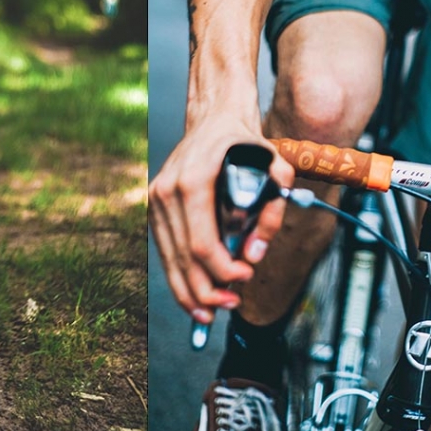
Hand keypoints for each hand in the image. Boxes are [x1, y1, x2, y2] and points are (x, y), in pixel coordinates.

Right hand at [148, 115, 294, 324]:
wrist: (214, 117)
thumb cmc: (244, 142)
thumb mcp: (275, 167)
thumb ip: (272, 211)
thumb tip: (254, 254)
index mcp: (193, 180)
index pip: (201, 242)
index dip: (222, 270)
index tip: (244, 277)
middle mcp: (167, 190)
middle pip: (183, 257)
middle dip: (206, 291)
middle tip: (231, 305)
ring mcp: (156, 198)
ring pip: (170, 259)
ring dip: (189, 292)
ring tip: (209, 313)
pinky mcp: (154, 205)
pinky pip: (165, 249)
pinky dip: (179, 275)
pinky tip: (193, 294)